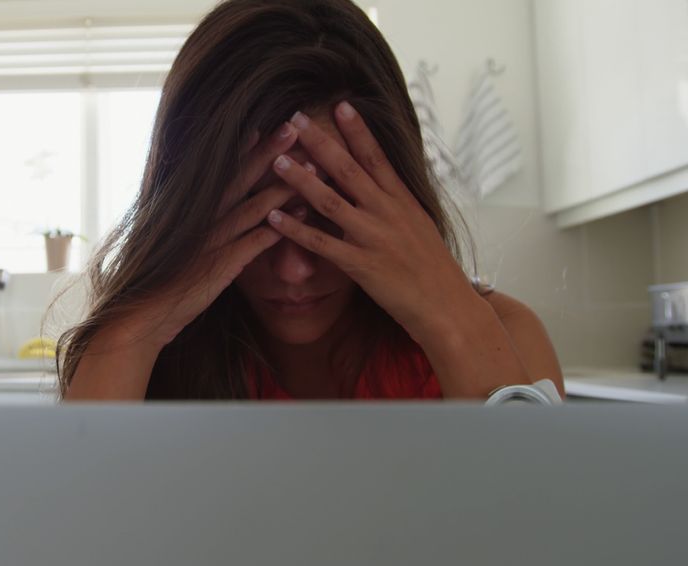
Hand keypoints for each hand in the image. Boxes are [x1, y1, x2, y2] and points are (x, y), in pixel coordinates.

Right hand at [113, 123, 300, 350]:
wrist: (144, 313)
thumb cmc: (157, 282)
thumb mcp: (172, 247)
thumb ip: (192, 229)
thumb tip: (204, 215)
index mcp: (190, 213)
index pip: (220, 174)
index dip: (242, 150)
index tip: (260, 126)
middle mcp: (202, 221)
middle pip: (241, 179)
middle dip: (269, 152)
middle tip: (293, 127)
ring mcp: (213, 241)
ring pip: (255, 206)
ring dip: (285, 185)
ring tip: (311, 166)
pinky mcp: (223, 265)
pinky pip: (257, 241)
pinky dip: (281, 226)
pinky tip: (304, 214)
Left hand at [265, 103, 480, 345]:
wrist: (447, 306)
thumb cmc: (432, 268)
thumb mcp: (420, 224)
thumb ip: (397, 201)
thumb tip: (383, 178)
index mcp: (402, 200)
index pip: (377, 156)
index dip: (358, 130)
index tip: (340, 104)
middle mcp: (387, 212)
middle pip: (349, 169)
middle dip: (320, 142)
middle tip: (295, 118)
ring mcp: (373, 237)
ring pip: (330, 201)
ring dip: (300, 180)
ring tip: (277, 161)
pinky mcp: (361, 265)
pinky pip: (321, 243)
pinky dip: (295, 229)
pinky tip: (273, 216)